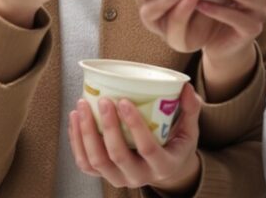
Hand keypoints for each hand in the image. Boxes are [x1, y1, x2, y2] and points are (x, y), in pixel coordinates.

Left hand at [67, 84, 202, 195]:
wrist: (164, 169)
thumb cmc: (175, 144)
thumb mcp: (189, 130)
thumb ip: (190, 109)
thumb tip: (186, 86)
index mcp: (163, 165)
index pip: (148, 148)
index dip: (134, 125)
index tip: (124, 101)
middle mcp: (139, 177)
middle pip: (117, 155)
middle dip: (107, 126)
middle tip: (103, 100)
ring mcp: (119, 178)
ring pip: (96, 161)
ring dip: (85, 133)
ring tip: (82, 106)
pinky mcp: (104, 176)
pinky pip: (84, 163)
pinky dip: (76, 141)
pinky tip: (75, 119)